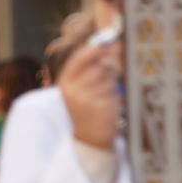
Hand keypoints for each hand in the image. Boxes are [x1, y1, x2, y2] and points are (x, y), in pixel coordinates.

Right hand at [60, 36, 123, 150]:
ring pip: (109, 80)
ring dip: (111, 86)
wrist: (89, 139)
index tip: (108, 43)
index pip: (79, 59)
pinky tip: (108, 107)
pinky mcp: (102, 108)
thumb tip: (113, 44)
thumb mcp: (80, 88)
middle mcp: (73, 92)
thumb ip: (91, 67)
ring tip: (103, 99)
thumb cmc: (87, 109)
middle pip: (98, 68)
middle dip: (107, 72)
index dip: (94, 49)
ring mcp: (87, 101)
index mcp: (65, 84)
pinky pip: (115, 92)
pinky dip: (116, 98)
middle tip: (105, 83)